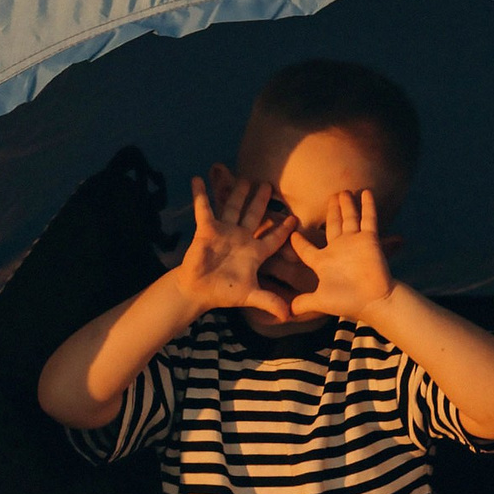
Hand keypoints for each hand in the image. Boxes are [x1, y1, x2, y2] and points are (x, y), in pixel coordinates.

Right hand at [177, 167, 295, 321]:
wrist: (198, 291)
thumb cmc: (225, 292)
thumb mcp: (250, 295)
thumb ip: (269, 302)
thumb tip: (289, 315)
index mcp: (255, 252)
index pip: (274, 238)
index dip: (284, 229)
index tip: (295, 218)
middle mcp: (242, 238)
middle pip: (255, 215)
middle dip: (261, 200)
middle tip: (269, 183)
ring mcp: (224, 232)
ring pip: (233, 207)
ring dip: (238, 192)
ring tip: (245, 177)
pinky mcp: (206, 230)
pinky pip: (204, 209)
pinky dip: (200, 195)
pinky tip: (198, 179)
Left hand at [287, 185, 395, 322]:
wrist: (372, 301)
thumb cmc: (346, 300)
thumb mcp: (320, 301)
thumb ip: (303, 303)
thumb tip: (285, 314)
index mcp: (323, 261)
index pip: (306, 249)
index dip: (298, 241)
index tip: (292, 232)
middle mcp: (338, 248)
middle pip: (332, 224)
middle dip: (332, 211)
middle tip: (331, 195)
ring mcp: (354, 242)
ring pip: (349, 218)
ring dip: (347, 204)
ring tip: (344, 191)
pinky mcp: (369, 239)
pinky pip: (368, 219)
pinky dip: (367, 206)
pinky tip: (366, 192)